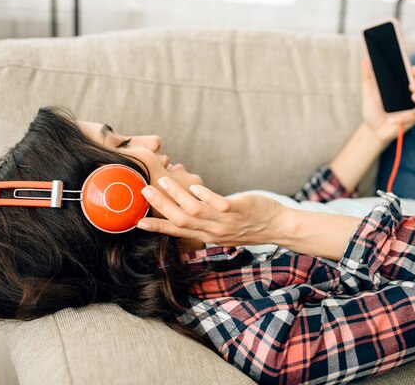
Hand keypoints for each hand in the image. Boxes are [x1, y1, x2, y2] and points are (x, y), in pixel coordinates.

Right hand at [137, 177, 284, 246]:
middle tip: (145, 190)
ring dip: (177, 195)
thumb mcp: (222, 228)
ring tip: (164, 180)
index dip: (157, 227)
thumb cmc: (248, 224)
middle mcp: (213, 231)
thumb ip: (203, 220)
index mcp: (206, 235)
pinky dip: (205, 195)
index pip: (177, 232)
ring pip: (195, 210)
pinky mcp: (237, 210)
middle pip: (181, 220)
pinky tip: (194, 184)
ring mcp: (225, 221)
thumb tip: (187, 205)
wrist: (277, 226)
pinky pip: (218, 203)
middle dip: (161, 205)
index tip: (137, 221)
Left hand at [361, 58, 414, 143]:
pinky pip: (414, 115)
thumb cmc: (372, 108)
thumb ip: (368, 75)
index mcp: (399, 83)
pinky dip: (404, 118)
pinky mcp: (413, 118)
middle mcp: (409, 91)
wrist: (372, 129)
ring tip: (413, 98)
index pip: (411, 72)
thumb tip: (365, 58)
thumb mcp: (368, 91)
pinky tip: (392, 120)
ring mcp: (412, 104)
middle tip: (412, 86)